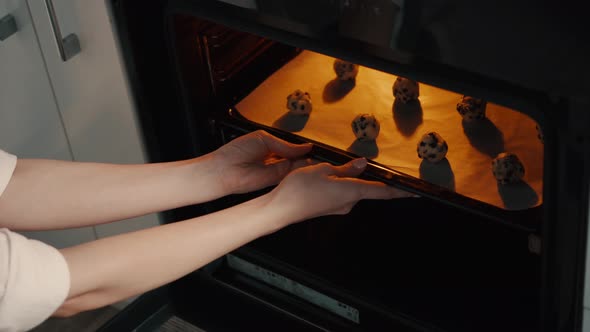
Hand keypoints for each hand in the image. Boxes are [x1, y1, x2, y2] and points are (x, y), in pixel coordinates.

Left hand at [212, 130, 313, 194]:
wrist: (224, 170)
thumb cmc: (235, 153)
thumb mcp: (264, 140)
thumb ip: (285, 145)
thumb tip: (305, 147)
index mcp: (270, 147)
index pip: (290, 147)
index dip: (301, 147)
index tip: (312, 147)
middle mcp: (274, 160)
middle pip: (295, 158)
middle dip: (305, 156)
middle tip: (316, 154)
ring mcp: (275, 171)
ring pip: (296, 167)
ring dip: (304, 163)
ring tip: (314, 159)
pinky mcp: (275, 181)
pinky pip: (291, 175)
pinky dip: (299, 171)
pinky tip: (306, 166)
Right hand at [265, 158, 414, 227]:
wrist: (280, 209)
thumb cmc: (300, 190)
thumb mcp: (323, 169)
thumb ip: (344, 168)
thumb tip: (361, 164)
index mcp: (353, 192)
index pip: (384, 191)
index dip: (402, 192)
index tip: (417, 192)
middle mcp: (349, 203)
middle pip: (365, 186)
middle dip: (360, 174)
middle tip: (353, 162)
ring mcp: (339, 208)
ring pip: (350, 189)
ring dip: (344, 179)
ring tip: (325, 169)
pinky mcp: (329, 208)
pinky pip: (339, 193)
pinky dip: (336, 184)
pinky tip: (320, 177)